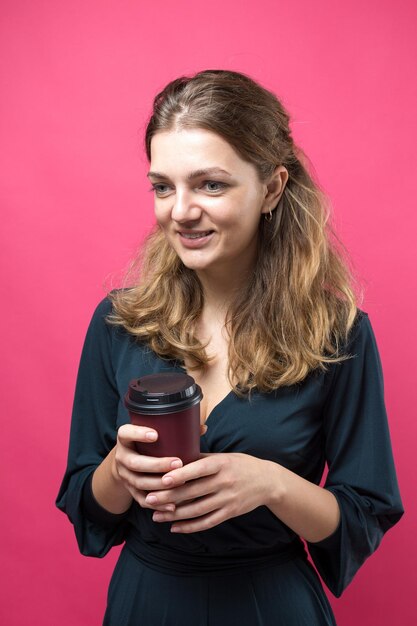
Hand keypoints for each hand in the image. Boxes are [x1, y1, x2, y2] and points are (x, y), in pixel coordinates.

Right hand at [113, 423, 207, 513]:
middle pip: (135, 462)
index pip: (125, 433)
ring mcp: (124, 475)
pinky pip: (142, 500)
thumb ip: (174, 430)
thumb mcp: (152, 433)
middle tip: (178, 463)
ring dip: (159, 484)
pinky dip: (158, 504)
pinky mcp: (130, 491)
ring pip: (139, 482)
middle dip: (157, 464)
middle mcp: (122, 457)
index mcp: (125, 439)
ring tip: (179, 483)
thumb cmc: (146, 444)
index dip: (138, 434)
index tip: (156, 435)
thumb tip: (203, 428)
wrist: (127, 462)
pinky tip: (172, 505)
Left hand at [144, 452, 271, 532]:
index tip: (163, 479)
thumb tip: (173, 456)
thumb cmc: (240, 465)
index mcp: (221, 463)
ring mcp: (228, 499)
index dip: (181, 475)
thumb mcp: (223, 456)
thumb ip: (200, 458)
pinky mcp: (230, 513)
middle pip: (193, 492)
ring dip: (175, 515)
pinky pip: (207, 522)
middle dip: (169, 497)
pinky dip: (190, 526)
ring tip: (156, 516)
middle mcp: (224, 482)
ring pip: (197, 510)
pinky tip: (174, 527)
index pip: (198, 469)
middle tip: (149, 499)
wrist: (267, 481)